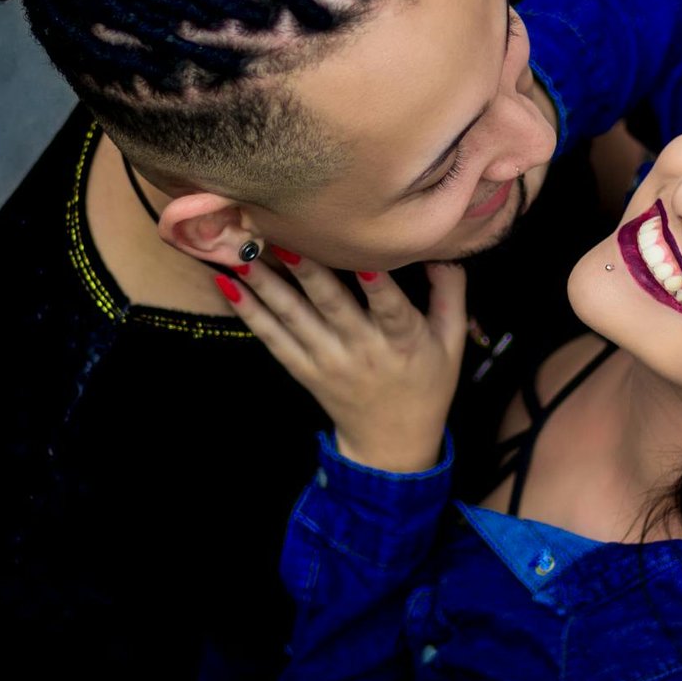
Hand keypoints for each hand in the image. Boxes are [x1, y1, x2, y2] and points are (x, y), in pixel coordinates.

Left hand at [216, 254, 467, 472]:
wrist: (393, 441)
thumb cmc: (427, 382)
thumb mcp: (452, 341)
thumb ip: (450, 292)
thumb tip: (440, 249)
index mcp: (403, 341)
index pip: (390, 308)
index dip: (377, 284)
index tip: (362, 258)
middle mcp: (362, 350)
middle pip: (332, 306)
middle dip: (307, 271)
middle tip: (283, 239)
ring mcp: (327, 361)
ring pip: (293, 318)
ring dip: (266, 285)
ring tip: (242, 254)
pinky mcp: (303, 370)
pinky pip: (272, 339)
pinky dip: (249, 313)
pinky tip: (229, 286)